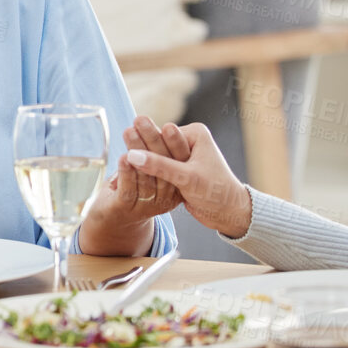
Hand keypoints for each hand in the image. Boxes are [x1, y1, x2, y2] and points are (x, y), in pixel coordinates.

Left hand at [114, 116, 182, 216]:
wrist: (115, 220)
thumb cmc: (136, 187)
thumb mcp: (151, 170)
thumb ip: (155, 152)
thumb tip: (151, 124)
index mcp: (178, 187)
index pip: (180, 163)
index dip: (175, 145)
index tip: (169, 126)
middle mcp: (167, 198)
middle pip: (164, 167)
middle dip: (153, 141)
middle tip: (142, 120)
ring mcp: (148, 206)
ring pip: (146, 177)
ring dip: (138, 151)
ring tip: (130, 132)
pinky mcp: (126, 209)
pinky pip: (129, 190)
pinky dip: (127, 172)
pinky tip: (123, 157)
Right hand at [124, 122, 252, 237]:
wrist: (229, 213)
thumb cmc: (216, 192)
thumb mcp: (187, 178)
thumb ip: (160, 166)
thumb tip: (132, 155)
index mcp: (195, 134)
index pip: (164, 134)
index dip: (145, 139)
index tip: (127, 137)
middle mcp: (188, 141)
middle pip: (158, 145)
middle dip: (140, 149)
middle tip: (120, 146)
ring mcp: (182, 157)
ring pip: (156, 159)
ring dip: (141, 165)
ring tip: (119, 167)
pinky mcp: (178, 171)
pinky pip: (158, 170)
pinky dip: (147, 175)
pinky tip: (129, 177)